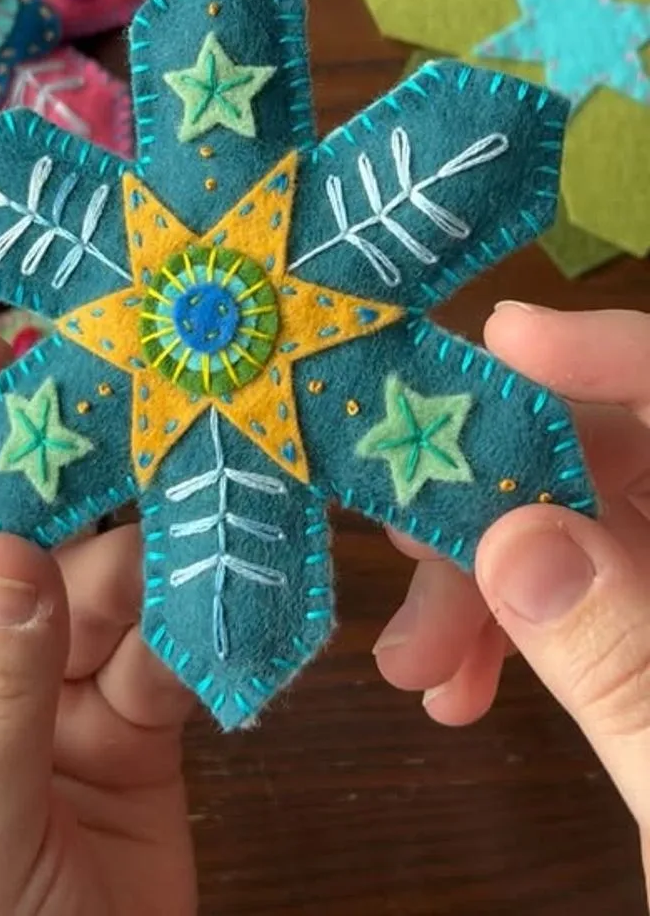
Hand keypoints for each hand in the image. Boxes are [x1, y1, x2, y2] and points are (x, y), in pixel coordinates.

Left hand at [0, 327, 195, 915]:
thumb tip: (0, 554)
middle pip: (3, 540)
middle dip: (67, 471)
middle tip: (134, 386)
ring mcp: (38, 694)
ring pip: (97, 584)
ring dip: (153, 538)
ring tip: (209, 471)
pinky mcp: (124, 727)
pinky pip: (165, 652)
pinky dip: (205, 620)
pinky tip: (243, 575)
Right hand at [375, 305, 649, 893]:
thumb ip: (630, 669)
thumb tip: (516, 535)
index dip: (616, 352)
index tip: (501, 341)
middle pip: (637, 457)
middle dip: (505, 495)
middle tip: (405, 553)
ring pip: (600, 525)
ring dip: (494, 576)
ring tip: (419, 668)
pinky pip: (599, 593)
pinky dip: (524, 625)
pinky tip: (466, 690)